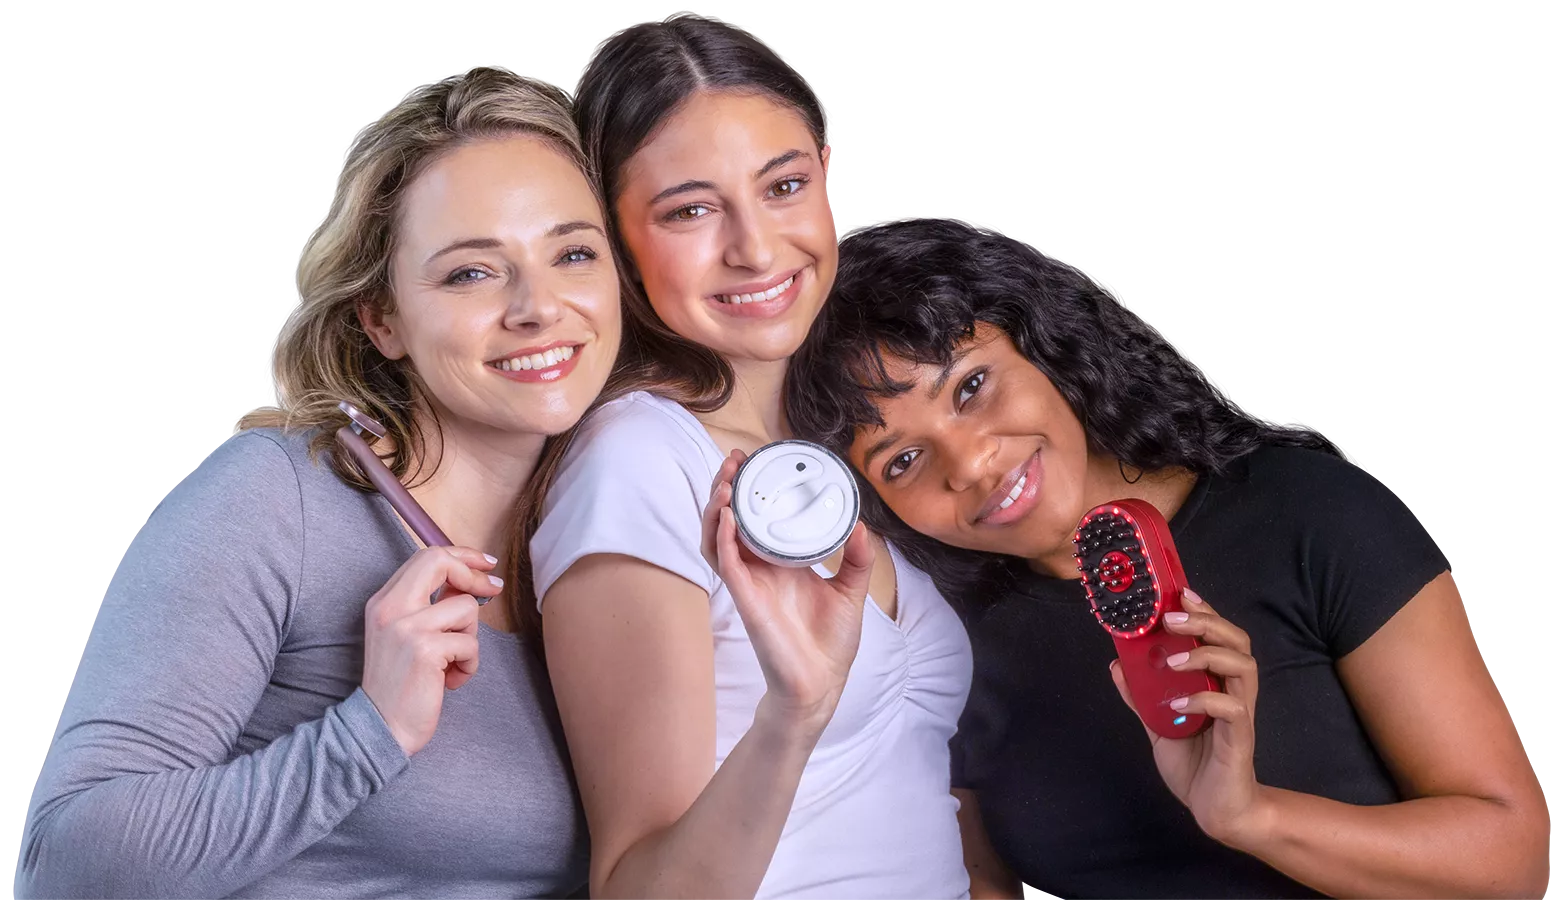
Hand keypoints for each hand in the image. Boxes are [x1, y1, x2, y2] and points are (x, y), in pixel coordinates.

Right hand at [361, 546, 502, 754]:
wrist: (381, 728)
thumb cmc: (401, 685)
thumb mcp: (406, 636)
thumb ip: (430, 607)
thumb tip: (469, 582)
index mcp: (383, 602)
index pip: (425, 557)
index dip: (460, 556)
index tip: (485, 564)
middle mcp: (390, 608)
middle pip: (440, 562)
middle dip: (474, 574)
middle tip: (494, 589)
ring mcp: (406, 627)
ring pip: (466, 608)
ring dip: (470, 638)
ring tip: (452, 663)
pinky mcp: (425, 650)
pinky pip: (470, 644)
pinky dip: (469, 665)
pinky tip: (450, 681)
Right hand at [702, 450, 873, 736]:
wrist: (821, 683)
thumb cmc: (830, 642)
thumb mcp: (851, 589)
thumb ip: (858, 557)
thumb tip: (862, 524)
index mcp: (779, 562)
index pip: (756, 518)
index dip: (750, 489)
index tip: (755, 460)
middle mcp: (758, 569)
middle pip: (730, 520)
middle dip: (726, 488)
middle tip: (735, 460)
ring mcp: (749, 583)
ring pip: (718, 538)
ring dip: (717, 508)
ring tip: (725, 482)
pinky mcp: (746, 600)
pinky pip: (727, 565)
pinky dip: (724, 538)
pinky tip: (728, 516)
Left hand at [1108, 587, 1268, 846]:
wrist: (1216, 809)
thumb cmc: (1194, 763)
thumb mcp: (1157, 723)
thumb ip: (1141, 695)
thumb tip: (1117, 664)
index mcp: (1217, 683)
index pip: (1221, 636)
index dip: (1205, 612)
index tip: (1180, 594)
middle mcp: (1233, 692)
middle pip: (1238, 642)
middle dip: (1207, 623)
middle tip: (1173, 620)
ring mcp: (1240, 714)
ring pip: (1242, 668)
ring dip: (1207, 655)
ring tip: (1174, 661)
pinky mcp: (1239, 738)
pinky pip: (1231, 709)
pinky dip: (1203, 700)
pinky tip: (1177, 703)